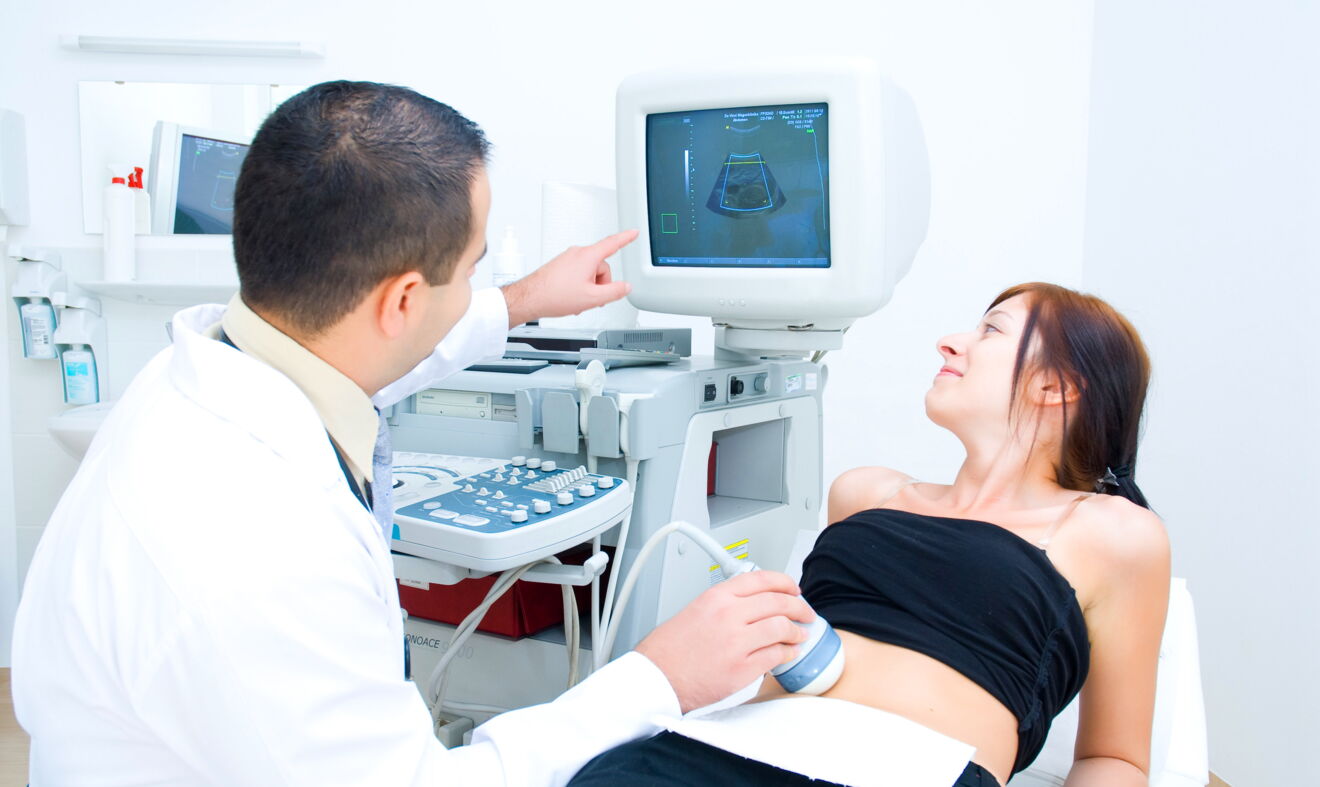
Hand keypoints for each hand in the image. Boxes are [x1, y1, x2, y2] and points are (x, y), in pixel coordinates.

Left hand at [501, 229, 637, 327]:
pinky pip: (578, 274)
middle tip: (592, 298)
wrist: (530, 298)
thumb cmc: (554, 295)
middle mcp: (577, 253)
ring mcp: (568, 259)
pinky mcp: (561, 266)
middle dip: (601, 283)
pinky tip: (572, 298)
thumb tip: (626, 287)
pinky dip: (580, 286)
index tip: (633, 233)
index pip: (612, 243)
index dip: (626, 238)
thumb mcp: (592, 298)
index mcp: (587, 257)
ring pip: (590, 272)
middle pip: (601, 266)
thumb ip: (614, 292)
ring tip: (578, 300)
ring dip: (589, 287)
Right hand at [634, 570, 813, 713]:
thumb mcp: (696, 609)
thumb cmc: (669, 649)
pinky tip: (788, 653)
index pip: (762, 579)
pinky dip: (788, 654)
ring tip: (799, 635)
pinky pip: (776, 656)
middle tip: (805, 612)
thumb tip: (752, 603)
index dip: (785, 583)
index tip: (793, 589)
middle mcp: (729, 615)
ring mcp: (737, 642)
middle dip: (799, 607)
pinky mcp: (743, 668)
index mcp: (717, 597)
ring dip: (797, 632)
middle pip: (778, 603)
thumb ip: (725, 603)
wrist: (657, 677)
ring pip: (782, 628)